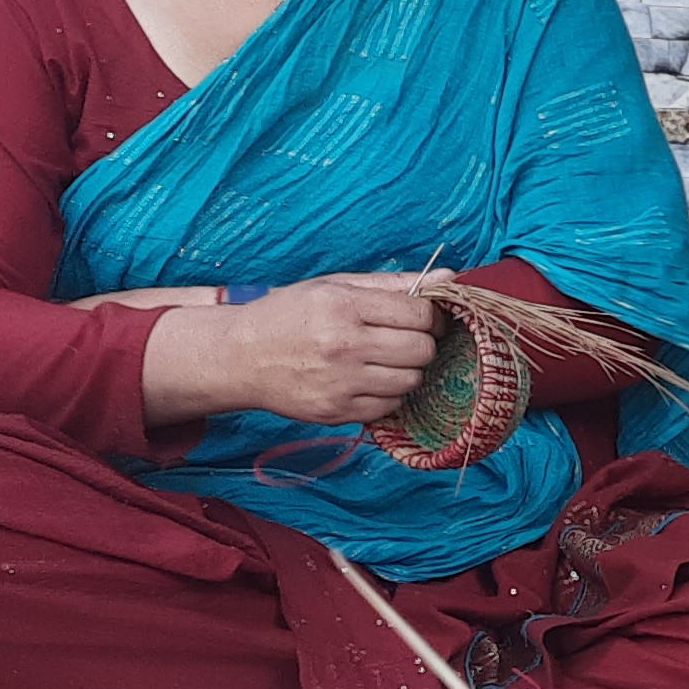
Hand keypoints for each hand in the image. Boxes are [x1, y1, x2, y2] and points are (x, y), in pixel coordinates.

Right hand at [142, 273, 441, 426]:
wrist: (239, 356)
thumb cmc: (290, 315)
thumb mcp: (334, 286)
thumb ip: (394, 284)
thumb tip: (450, 278)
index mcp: (343, 306)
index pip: (420, 315)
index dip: (430, 317)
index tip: (423, 319)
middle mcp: (343, 345)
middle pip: (422, 350)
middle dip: (421, 344)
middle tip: (402, 340)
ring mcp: (339, 382)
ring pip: (411, 381)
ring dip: (406, 371)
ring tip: (381, 360)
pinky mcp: (336, 411)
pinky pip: (390, 406)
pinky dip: (387, 394)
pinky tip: (366, 380)